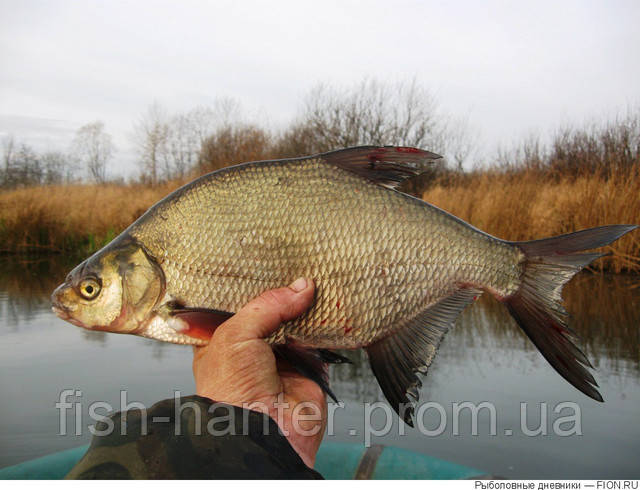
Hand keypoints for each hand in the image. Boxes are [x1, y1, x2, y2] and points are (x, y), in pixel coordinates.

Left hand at [192, 277, 326, 467]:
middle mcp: (254, 350)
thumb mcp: (236, 334)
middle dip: (285, 294)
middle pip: (273, 312)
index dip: (254, 287)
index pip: (241, 306)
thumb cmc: (231, 390)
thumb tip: (300, 286)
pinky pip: (321, 340)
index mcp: (226, 341)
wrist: (261, 431)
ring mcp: (283, 359)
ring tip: (315, 279)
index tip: (270, 264)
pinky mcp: (310, 368)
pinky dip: (326, 325)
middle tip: (297, 267)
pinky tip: (327, 304)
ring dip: (307, 307)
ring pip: (299, 323)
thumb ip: (267, 305)